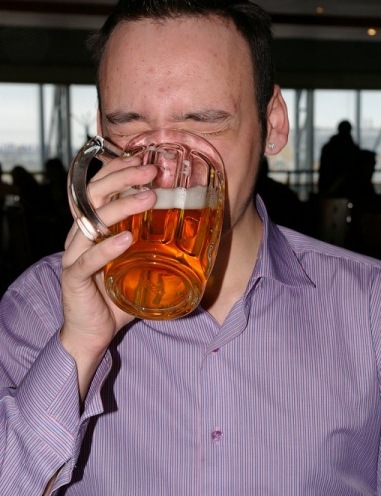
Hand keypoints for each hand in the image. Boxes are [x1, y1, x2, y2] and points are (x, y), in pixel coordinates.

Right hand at [60, 156, 156, 395]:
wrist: (92, 332)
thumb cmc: (114, 298)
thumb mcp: (137, 267)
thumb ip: (154, 251)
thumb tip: (191, 241)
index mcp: (93, 228)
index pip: (100, 188)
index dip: (119, 170)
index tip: (144, 160)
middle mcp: (80, 235)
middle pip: (93, 194)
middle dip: (122, 177)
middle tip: (151, 173)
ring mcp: (74, 255)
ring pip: (91, 221)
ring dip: (121, 206)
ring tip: (149, 198)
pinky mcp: (73, 277)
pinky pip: (88, 259)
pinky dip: (107, 248)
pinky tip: (126, 239)